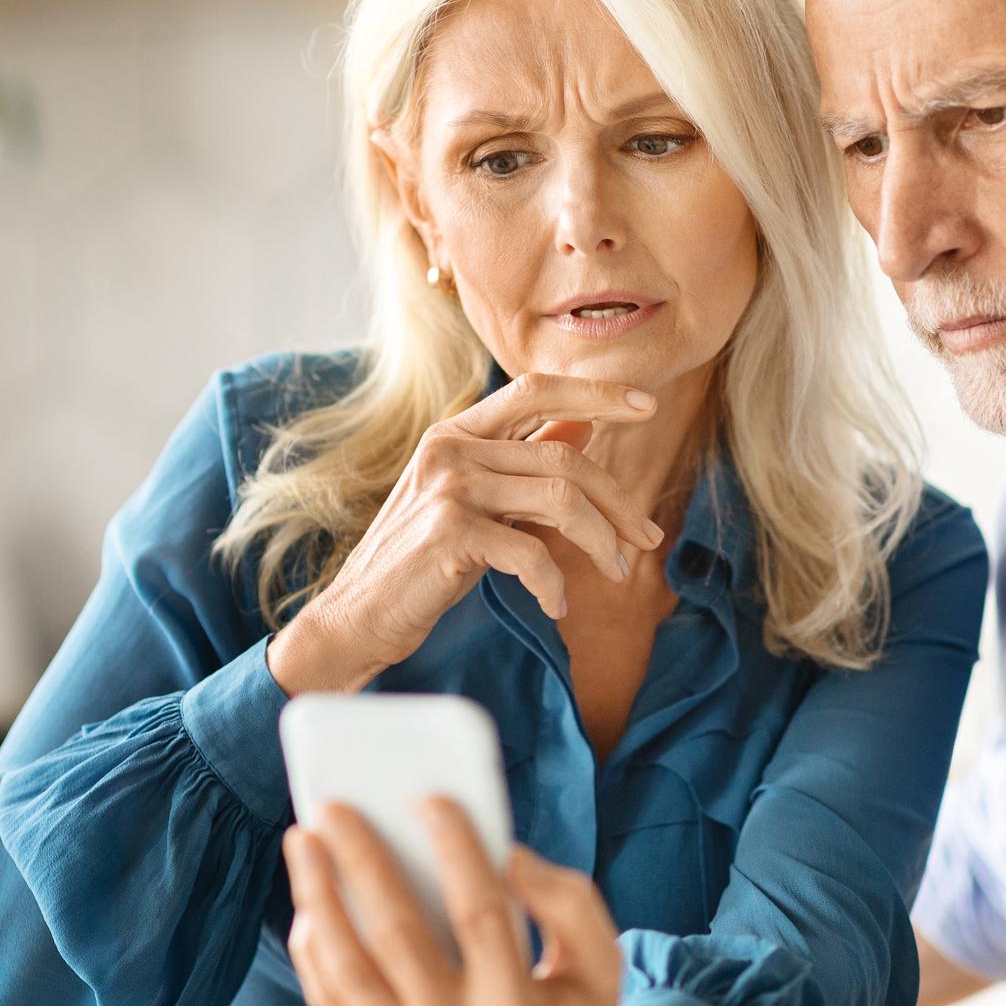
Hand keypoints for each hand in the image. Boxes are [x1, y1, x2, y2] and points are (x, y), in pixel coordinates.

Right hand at [268, 373, 666, 693]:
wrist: (359, 615)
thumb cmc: (424, 561)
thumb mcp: (478, 501)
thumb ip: (525, 460)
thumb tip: (586, 423)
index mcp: (457, 433)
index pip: (535, 389)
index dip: (594, 391)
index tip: (646, 405)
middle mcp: (450, 448)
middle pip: (564, 455)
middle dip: (618, 500)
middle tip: (646, 538)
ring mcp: (447, 487)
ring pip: (561, 498)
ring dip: (601, 542)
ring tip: (614, 574)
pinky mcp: (448, 532)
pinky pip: (532, 552)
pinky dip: (554, 584)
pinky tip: (557, 605)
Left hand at [283, 798, 689, 1005]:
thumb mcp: (602, 959)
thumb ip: (566, 901)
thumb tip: (507, 854)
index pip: (480, 919)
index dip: (458, 854)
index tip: (431, 798)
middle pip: (397, 939)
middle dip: (362, 864)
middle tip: (335, 807)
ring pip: (346, 971)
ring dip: (318, 899)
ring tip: (305, 842)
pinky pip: (332, 998)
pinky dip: (313, 945)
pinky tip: (311, 897)